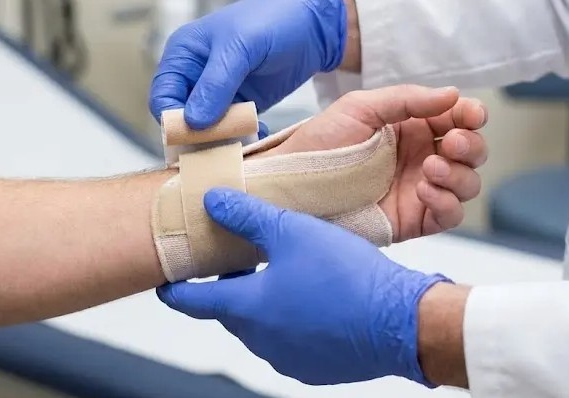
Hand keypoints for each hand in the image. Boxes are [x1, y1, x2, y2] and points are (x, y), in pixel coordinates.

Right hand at [149, 0, 346, 128]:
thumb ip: (215, 84)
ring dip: (221, 139)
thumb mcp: (241, 47)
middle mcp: (194, 75)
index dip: (173, 119)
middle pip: (181, 118)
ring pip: (205, 130)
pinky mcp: (240, 106)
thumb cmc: (274, 21)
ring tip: (245, 137)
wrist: (315, 25)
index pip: (162, 96)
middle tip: (224, 141)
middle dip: (198, 135)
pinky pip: (230, 131)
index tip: (195, 136)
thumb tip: (192, 122)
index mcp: (183, 54)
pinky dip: (240, 137)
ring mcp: (217, 93)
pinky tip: (258, 132)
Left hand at [157, 190, 450, 385]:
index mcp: (247, 308)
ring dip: (265, 300)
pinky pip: (292, 339)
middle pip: (230, 310)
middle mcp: (261, 340)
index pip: (193, 301)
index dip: (175, 289)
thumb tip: (211, 201)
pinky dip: (293, 318)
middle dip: (230, 285)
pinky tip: (316, 295)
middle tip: (241, 257)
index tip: (166, 282)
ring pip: (263, 325)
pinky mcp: (317, 367)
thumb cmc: (348, 277)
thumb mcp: (292, 231)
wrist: (402, 321)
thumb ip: (246, 215)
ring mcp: (289, 358)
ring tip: (286, 270)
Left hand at [269, 85, 487, 241]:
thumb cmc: (319, 145)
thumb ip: (406, 99)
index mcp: (412, 127)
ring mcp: (420, 189)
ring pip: (467, 183)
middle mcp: (421, 157)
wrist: (293, 187)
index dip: (472, 115)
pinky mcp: (414, 219)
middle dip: (471, 145)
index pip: (457, 118)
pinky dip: (448, 202)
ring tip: (430, 169)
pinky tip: (424, 191)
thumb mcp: (359, 108)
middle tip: (453, 143)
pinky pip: (449, 214)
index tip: (472, 115)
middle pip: (471, 151)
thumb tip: (453, 94)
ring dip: (459, 174)